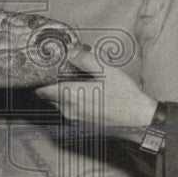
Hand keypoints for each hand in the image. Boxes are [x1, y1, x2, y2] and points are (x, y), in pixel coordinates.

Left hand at [35, 45, 157, 142]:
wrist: (139, 121)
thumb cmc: (124, 96)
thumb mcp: (106, 70)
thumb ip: (85, 59)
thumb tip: (71, 51)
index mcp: (70, 96)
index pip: (42, 91)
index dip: (38, 81)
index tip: (40, 71)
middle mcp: (69, 110)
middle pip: (48, 98)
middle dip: (49, 86)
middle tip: (56, 72)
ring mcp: (76, 120)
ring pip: (59, 106)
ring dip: (60, 95)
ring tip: (71, 81)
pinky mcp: (85, 126)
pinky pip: (70, 113)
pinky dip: (70, 103)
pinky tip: (84, 94)